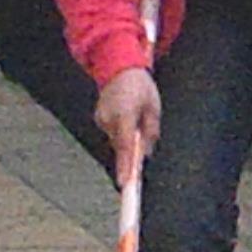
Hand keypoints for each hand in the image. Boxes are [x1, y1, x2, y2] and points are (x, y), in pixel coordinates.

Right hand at [93, 65, 162, 180]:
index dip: (125, 167)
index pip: (125, 146)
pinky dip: (121, 131)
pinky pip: (113, 132)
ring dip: (128, 138)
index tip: (124, 184)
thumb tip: (146, 153)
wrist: (119, 67)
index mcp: (125, 115)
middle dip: (132, 151)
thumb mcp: (153, 108)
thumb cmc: (140, 86)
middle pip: (122, 146)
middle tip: (142, 140)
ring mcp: (101, 119)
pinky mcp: (98, 119)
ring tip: (136, 116)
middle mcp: (109, 119)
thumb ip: (151, 132)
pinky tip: (127, 115)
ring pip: (118, 140)